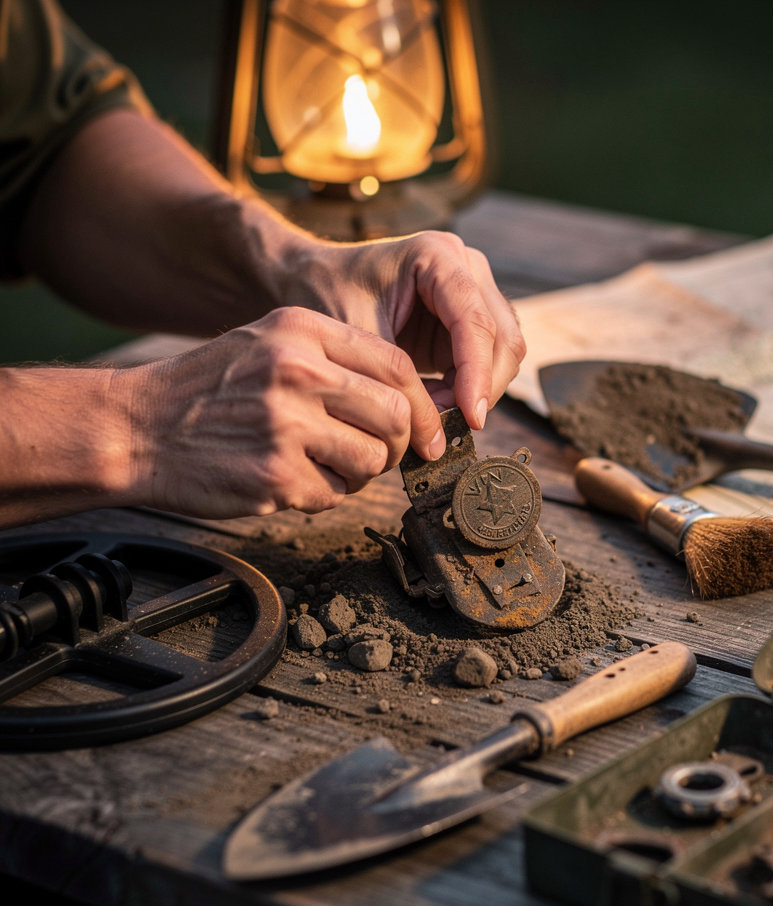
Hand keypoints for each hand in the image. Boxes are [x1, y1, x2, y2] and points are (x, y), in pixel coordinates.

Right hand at [119, 307, 446, 518]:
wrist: (136, 427)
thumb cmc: (210, 388)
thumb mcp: (267, 342)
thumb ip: (334, 359)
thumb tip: (409, 397)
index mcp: (301, 331)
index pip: (397, 365)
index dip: (422, 402)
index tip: (423, 427)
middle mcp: (297, 372)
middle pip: (397, 416)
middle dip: (398, 443)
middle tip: (379, 453)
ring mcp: (286, 426)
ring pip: (374, 460)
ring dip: (360, 473)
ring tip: (326, 465)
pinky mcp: (276, 477)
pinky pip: (335, 495)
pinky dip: (323, 494)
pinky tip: (290, 478)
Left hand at [281, 230, 525, 430]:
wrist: (314, 279)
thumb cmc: (327, 295)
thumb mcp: (353, 335)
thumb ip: (395, 379)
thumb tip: (433, 434)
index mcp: (437, 255)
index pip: (475, 320)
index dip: (478, 374)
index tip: (471, 419)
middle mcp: (465, 267)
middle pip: (503, 338)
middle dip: (482, 388)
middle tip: (444, 425)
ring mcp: (473, 292)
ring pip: (503, 354)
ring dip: (477, 392)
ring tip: (432, 413)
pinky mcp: (468, 321)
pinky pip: (487, 364)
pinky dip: (467, 391)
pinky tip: (433, 403)